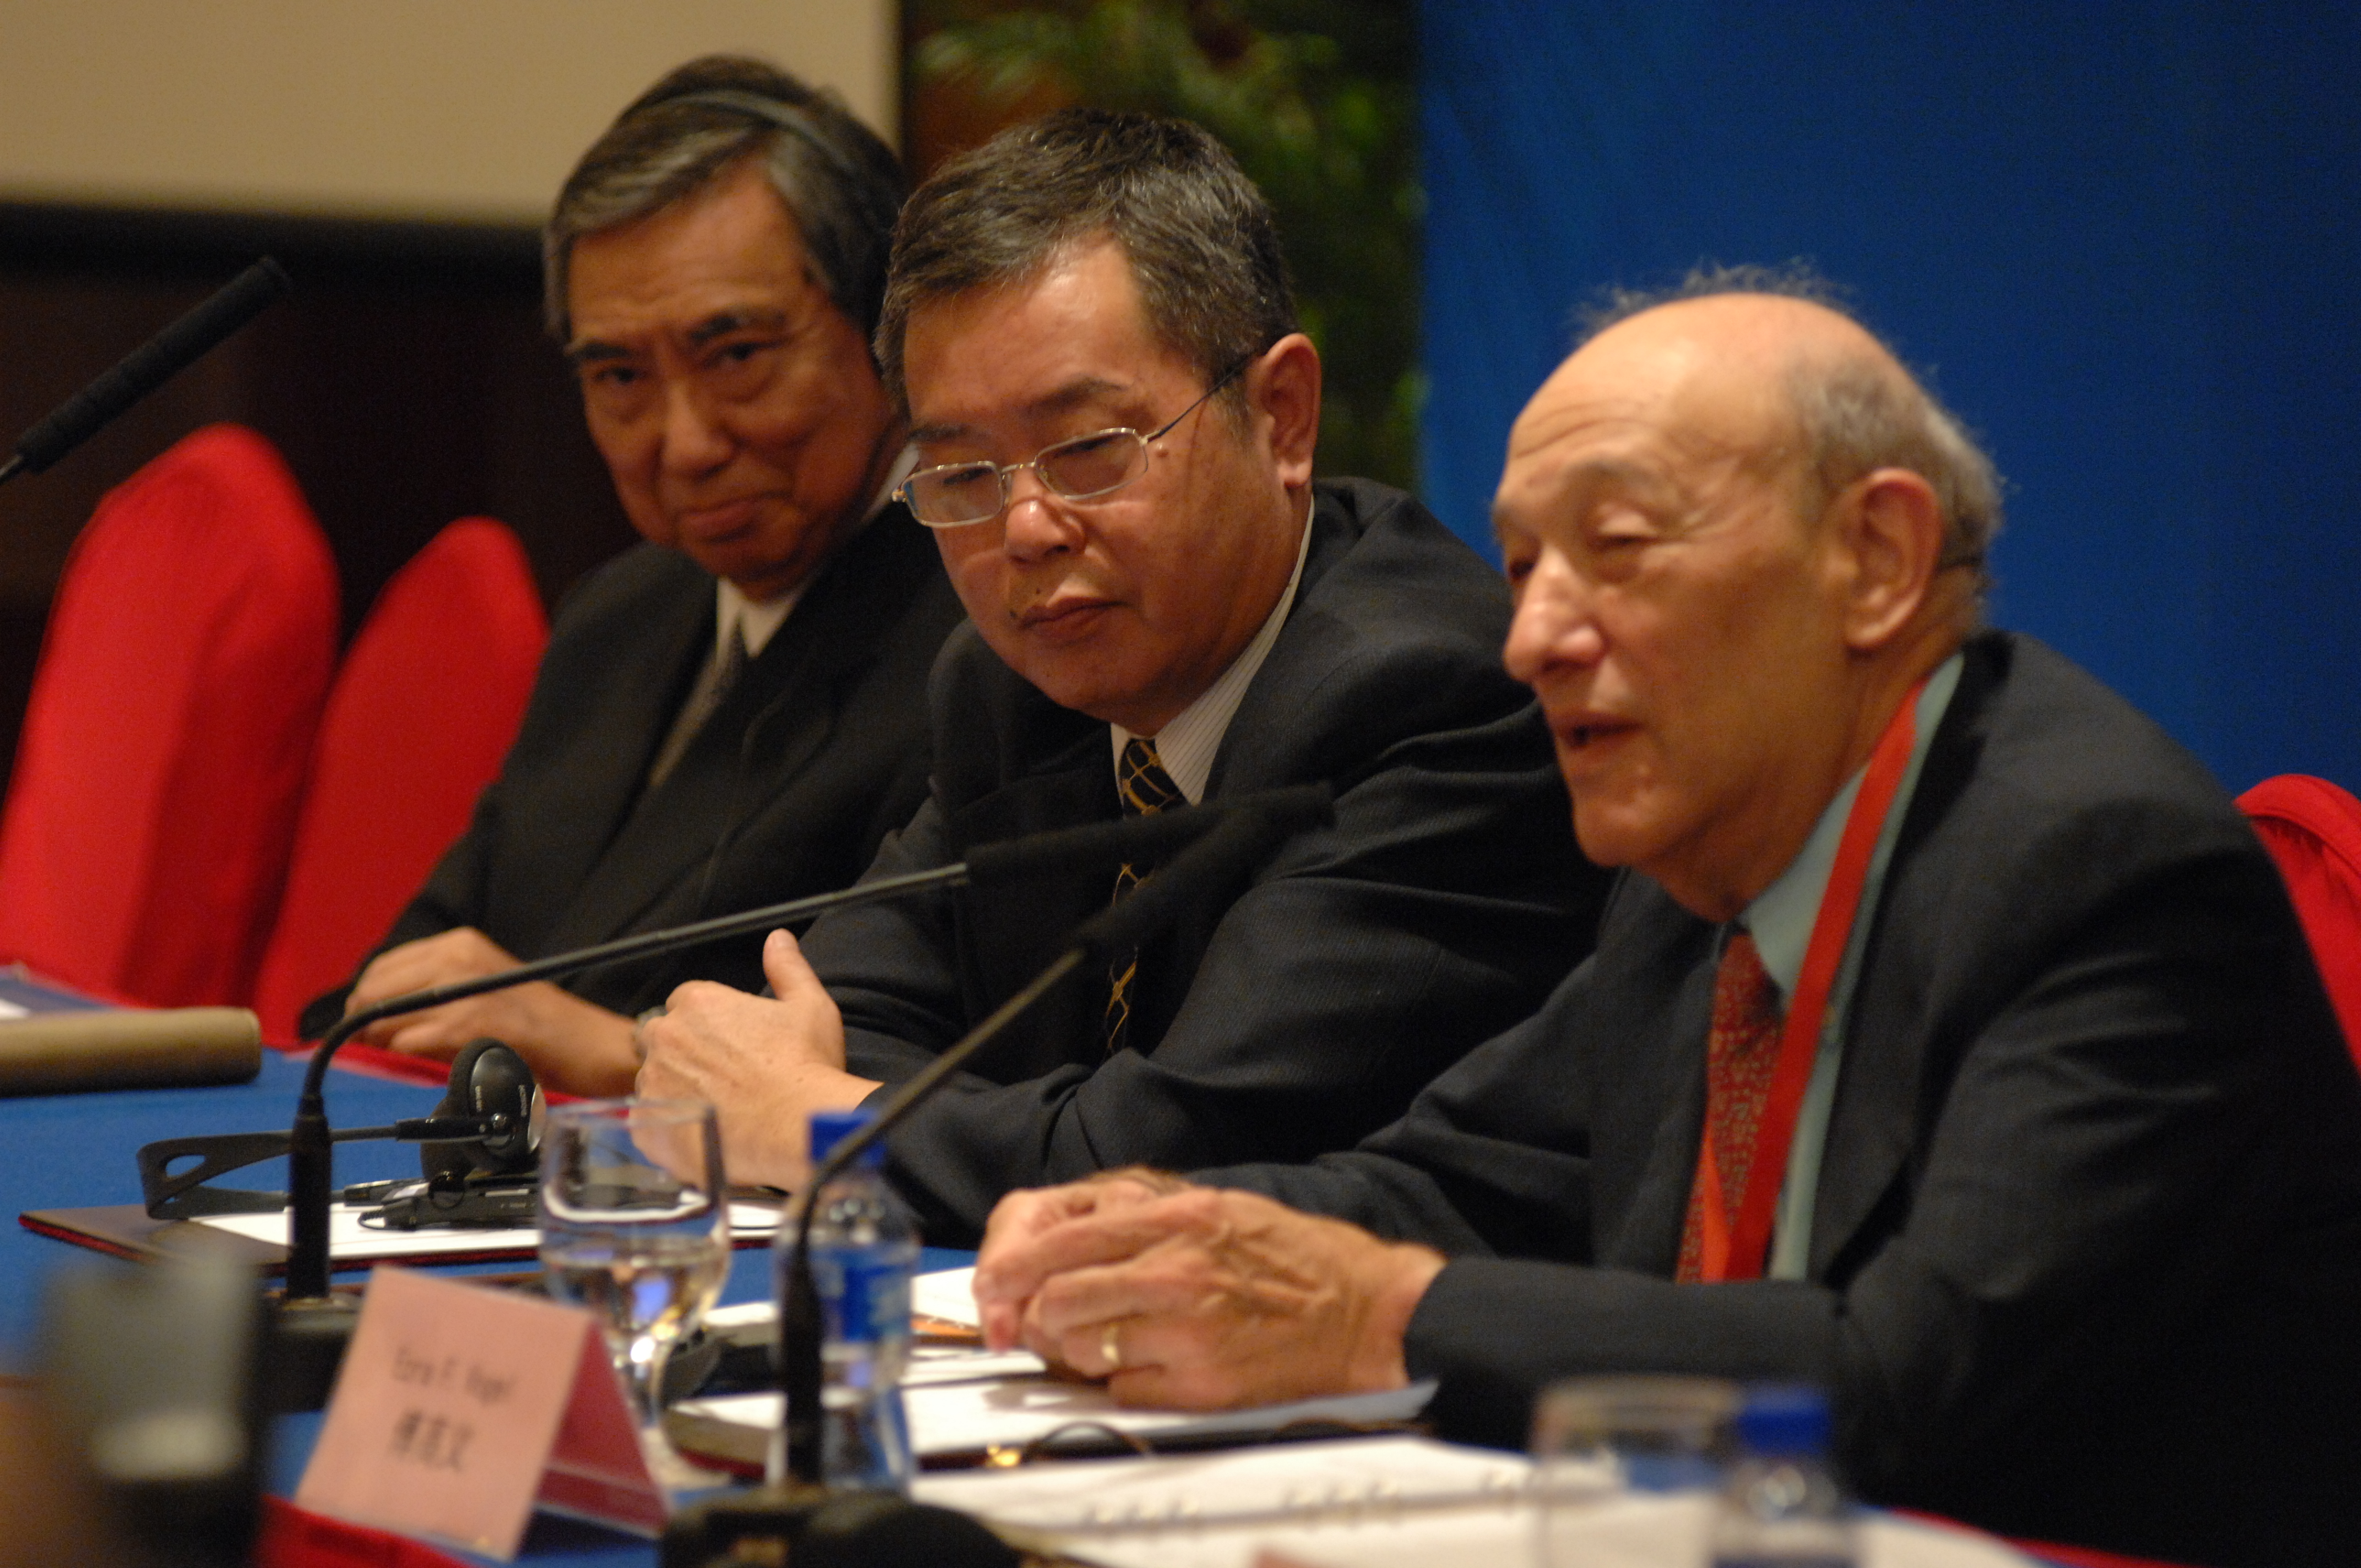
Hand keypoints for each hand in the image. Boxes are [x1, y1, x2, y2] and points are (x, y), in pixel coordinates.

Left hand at [344, 928, 639, 1095]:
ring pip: (384, 1016)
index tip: (366, 1026)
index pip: (383, 967)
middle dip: (364, 1022)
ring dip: (382, 1043)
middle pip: (374, 989)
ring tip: (398, 1058)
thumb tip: (376, 1014)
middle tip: (373, 1049)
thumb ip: (438, 988)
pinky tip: (425, 1064)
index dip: (367, 1000)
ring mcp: (461, 990)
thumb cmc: (539, 1022)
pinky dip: (405, 1058)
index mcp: (460, 943)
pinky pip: (405, 1042)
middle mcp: (457, 956)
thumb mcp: (485, 985)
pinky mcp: (467, 1025)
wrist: (587, 1042)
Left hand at [635, 928, 879, 1188]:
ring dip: (674, 1090)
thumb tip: (778, 939)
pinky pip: (648, 1123)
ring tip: (715, 1110)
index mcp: (698, 1003)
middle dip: (682, 1053)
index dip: (708, 1023)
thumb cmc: (805, 1066)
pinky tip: (701, 1134)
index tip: (729, 1045)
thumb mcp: (809, 1006)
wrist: (796, 1126)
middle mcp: (667, 1037)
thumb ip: (788, 968)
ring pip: (653, 1081)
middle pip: (661, 1039)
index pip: (685, 1003)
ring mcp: (653, 1082)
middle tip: (721, 1077)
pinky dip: (668, 1127)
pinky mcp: (648, 1125)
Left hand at [973, 1180, 1446, 1409]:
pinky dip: (1124, 1384)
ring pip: (1085, 1349)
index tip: (992, 1286)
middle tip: (1042, 1324)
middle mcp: (1177, 1272)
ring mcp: (1188, 1332)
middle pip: (1060, 1299)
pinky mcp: (1201, 1385)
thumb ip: (1146, 1223)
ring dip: (1082, 1351)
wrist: (1364, 1312)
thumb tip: (1073, 1246)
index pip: (1066, 1240)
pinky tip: (1154, 1367)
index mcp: (1178, 1219)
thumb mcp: (1221, 1208)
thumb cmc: (1294, 1258)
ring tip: (1110, 1343)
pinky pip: (1123, 1391)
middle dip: (1039, 1316)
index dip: (1014, 1267)